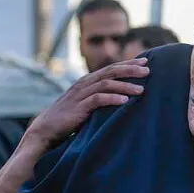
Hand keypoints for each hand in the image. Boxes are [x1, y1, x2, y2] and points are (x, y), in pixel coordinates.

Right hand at [26, 58, 149, 146]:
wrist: (45, 129)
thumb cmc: (69, 118)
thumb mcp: (87, 104)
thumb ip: (101, 98)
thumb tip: (125, 99)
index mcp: (88, 81)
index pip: (111, 68)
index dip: (128, 64)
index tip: (145, 63)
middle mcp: (85, 84)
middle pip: (111, 72)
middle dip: (130, 70)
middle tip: (147, 71)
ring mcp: (80, 94)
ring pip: (106, 84)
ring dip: (125, 86)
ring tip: (140, 90)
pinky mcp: (78, 107)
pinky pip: (97, 99)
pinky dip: (112, 99)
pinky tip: (124, 102)